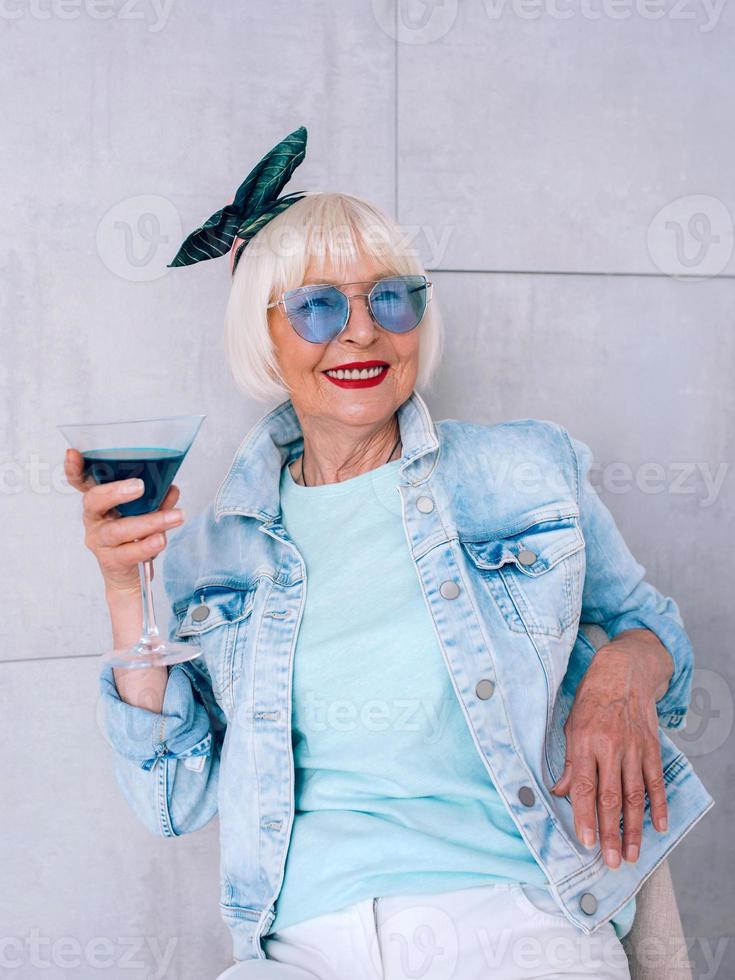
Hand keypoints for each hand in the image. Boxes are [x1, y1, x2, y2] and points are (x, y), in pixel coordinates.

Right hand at [63, 447, 184, 595]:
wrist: (131, 574)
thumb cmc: (135, 536)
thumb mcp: (147, 512)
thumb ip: (157, 499)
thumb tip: (171, 489)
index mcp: (100, 501)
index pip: (81, 481)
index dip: (74, 468)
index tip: (73, 454)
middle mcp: (94, 518)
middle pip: (94, 501)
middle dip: (116, 492)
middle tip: (140, 486)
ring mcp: (99, 540)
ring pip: (118, 530)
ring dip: (150, 521)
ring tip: (175, 517)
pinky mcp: (111, 560)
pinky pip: (128, 552)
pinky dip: (147, 545)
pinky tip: (161, 539)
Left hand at [549, 629, 672, 868]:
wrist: (624, 670)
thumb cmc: (591, 698)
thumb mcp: (570, 724)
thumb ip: (568, 761)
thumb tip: (560, 792)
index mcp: (584, 741)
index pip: (583, 785)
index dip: (583, 815)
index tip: (586, 842)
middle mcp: (610, 746)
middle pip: (610, 796)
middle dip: (610, 832)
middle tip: (611, 861)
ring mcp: (634, 748)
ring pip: (634, 795)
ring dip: (634, 828)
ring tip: (632, 855)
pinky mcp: (651, 747)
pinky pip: (655, 780)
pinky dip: (659, 805)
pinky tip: (659, 827)